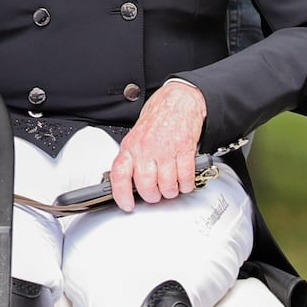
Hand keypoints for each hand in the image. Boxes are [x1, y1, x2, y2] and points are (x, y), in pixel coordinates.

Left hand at [109, 81, 205, 211]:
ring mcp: (166, 149)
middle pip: (146, 185)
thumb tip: (129, 182)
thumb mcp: (136, 136)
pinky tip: (184, 181)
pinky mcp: (185, 149)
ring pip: (167, 185)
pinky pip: (186, 177)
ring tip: (170, 187)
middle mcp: (146, 148)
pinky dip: (186, 184)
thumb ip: (132, 157)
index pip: (120, 174)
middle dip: (152, 196)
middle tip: (155, 194)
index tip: (127, 205)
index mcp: (131, 146)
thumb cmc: (158, 117)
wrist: (179, 100)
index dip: (121, 194)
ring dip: (170, 192)